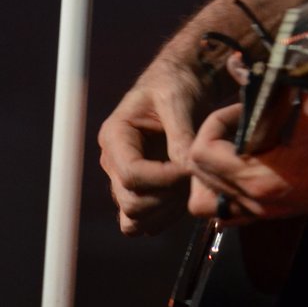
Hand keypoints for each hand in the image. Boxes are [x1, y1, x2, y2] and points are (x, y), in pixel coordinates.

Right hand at [98, 55, 213, 235]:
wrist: (183, 82)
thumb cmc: (176, 84)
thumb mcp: (178, 99)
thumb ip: (181, 136)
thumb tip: (187, 170)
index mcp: (115, 136)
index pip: (130, 175)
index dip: (164, 179)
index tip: (190, 168)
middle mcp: (114, 162)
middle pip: (131, 203)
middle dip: (167, 196)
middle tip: (193, 175)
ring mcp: (124, 180)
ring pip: (135, 220)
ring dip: (167, 210)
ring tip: (190, 183)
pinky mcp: (140, 191)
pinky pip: (145, 223)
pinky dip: (166, 217)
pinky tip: (185, 192)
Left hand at [187, 95, 307, 221]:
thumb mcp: (304, 104)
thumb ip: (266, 87)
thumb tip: (235, 64)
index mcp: (258, 176)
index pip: (202, 154)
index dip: (215, 123)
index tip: (240, 109)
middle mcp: (254, 201)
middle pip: (199, 178)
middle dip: (211, 143)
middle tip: (237, 124)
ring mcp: (263, 213)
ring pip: (208, 202)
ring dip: (212, 172)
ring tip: (235, 148)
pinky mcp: (273, 215)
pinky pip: (230, 212)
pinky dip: (226, 191)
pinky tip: (248, 165)